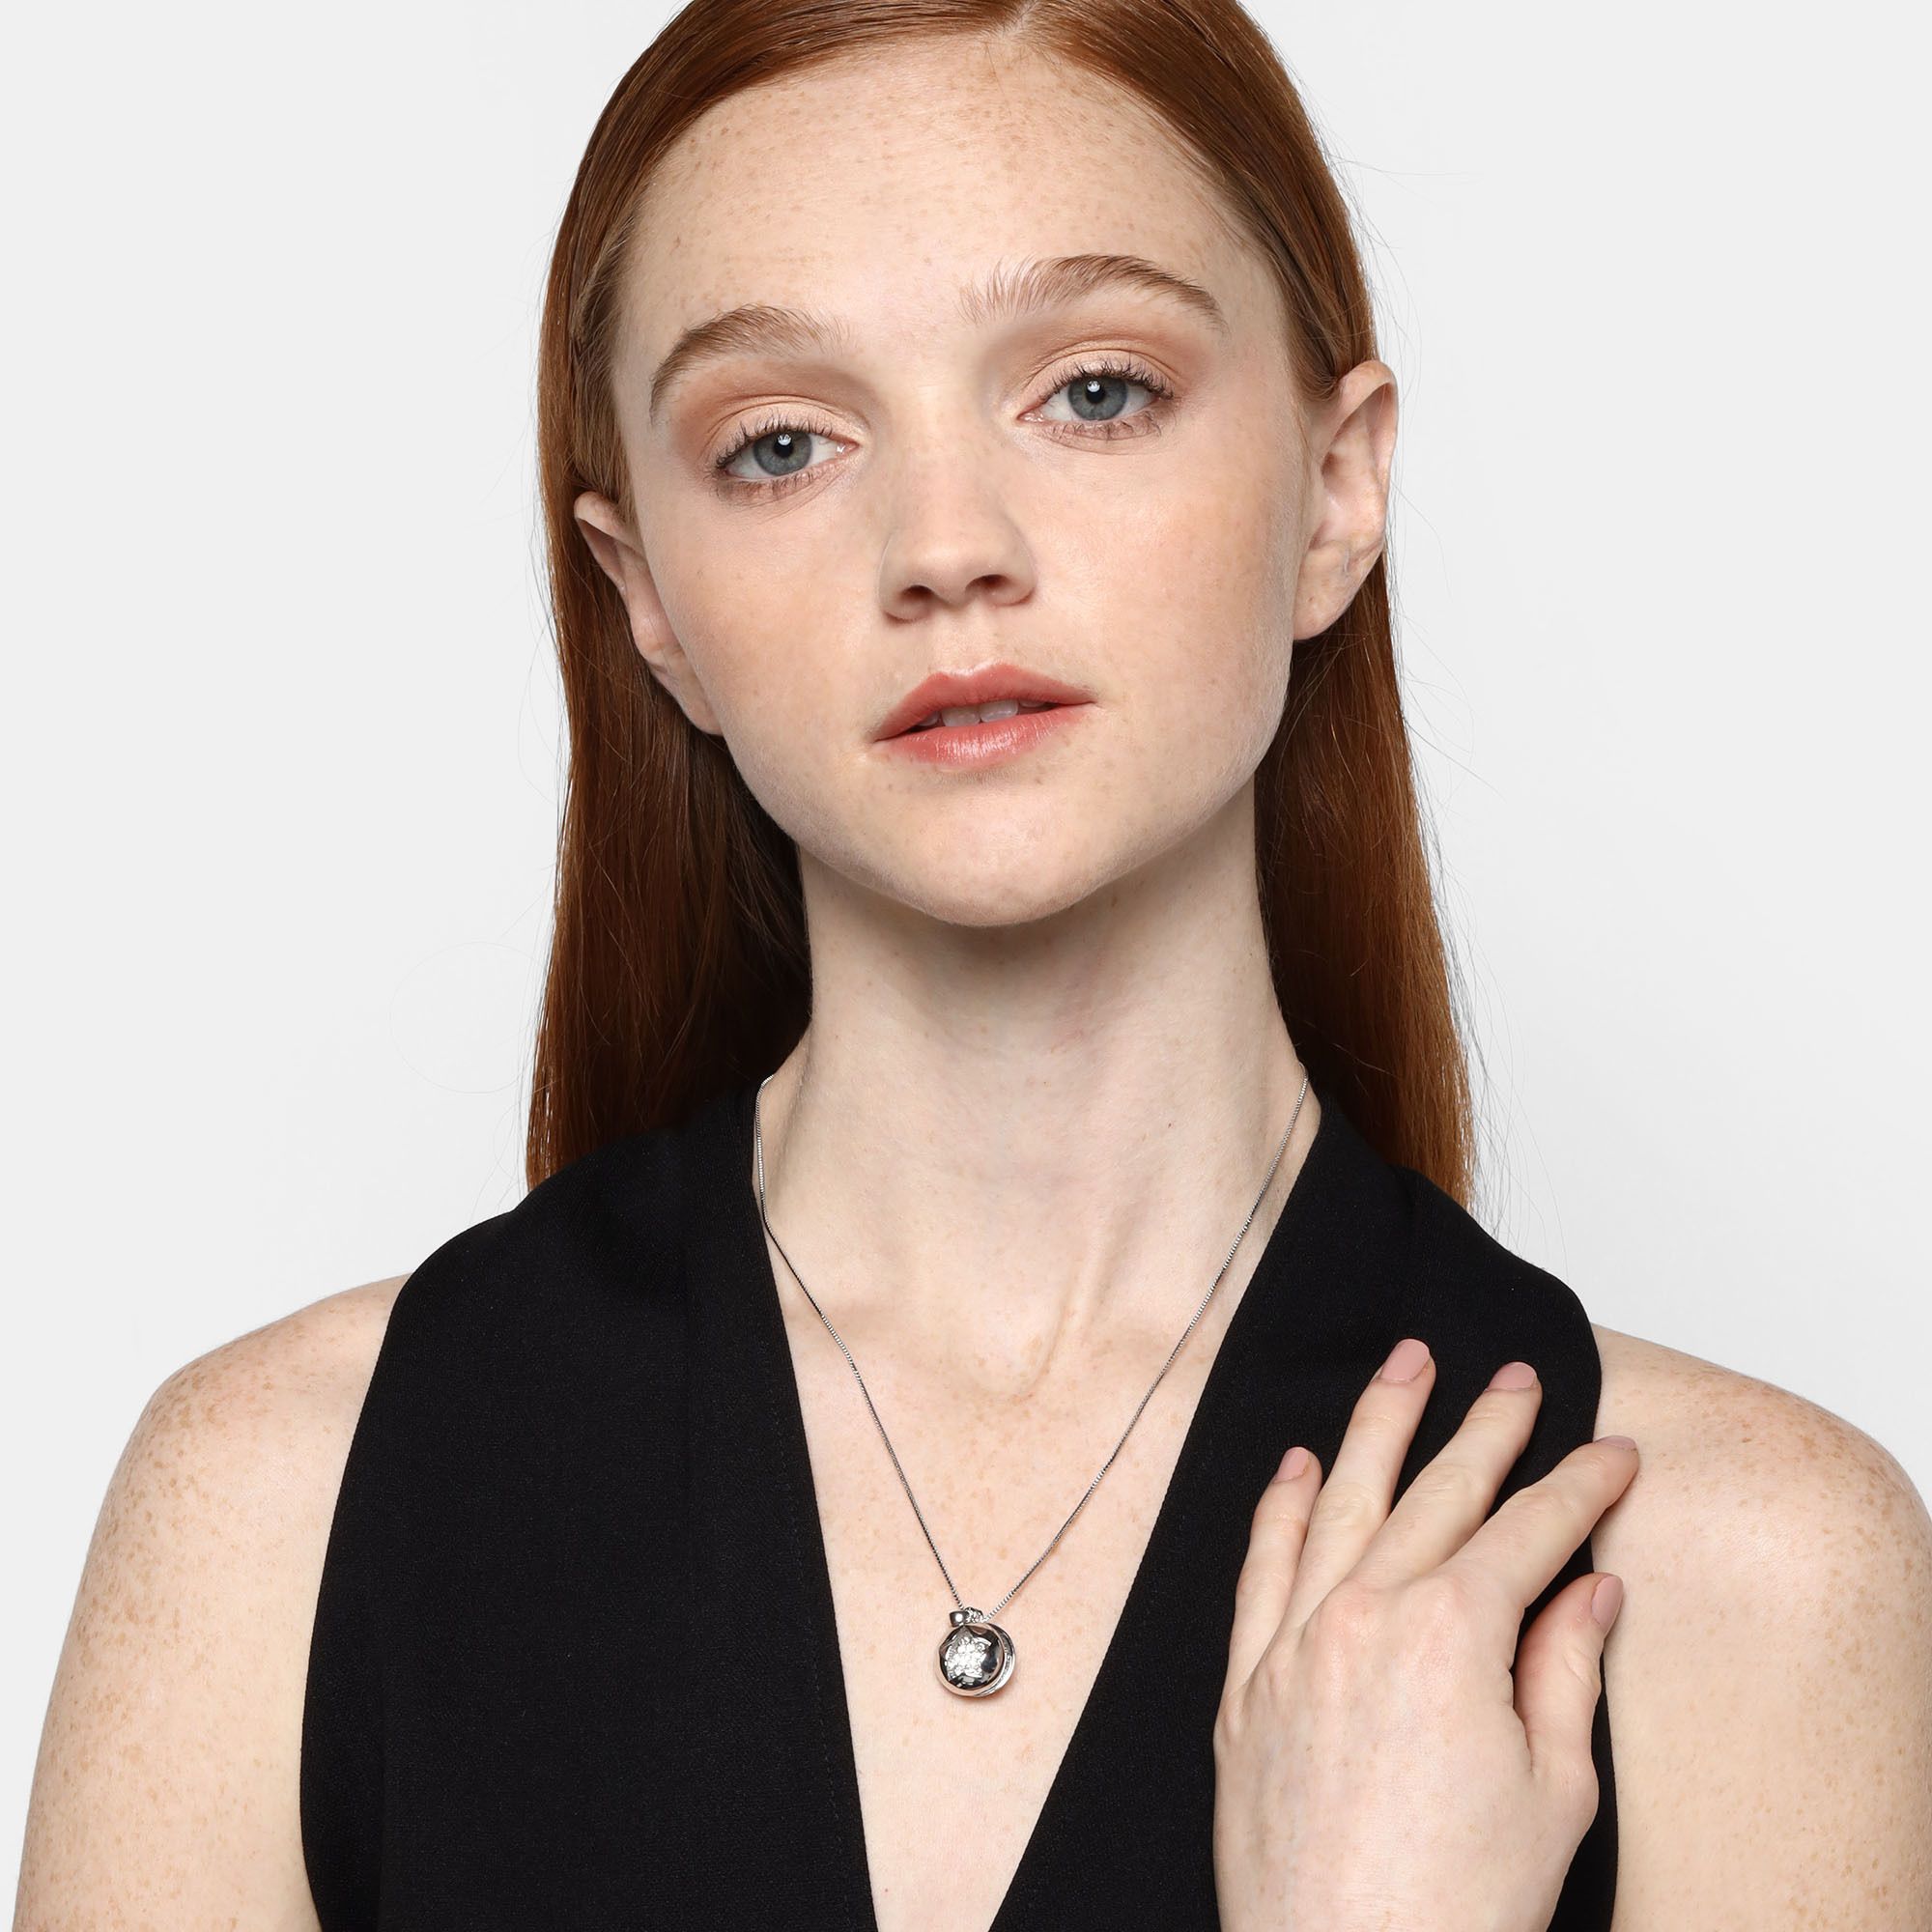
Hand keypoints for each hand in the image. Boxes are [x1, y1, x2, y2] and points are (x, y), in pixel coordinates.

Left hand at [1212, 1338, 1635, 1931]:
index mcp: (1452, 1638)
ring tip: (1405, 1364)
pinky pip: (1260, 1567)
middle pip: (1437, 1495)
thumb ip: (1566, 1670)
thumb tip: (1589, 1588)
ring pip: (1340, 1504)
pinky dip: (1279, 1506)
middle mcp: (1364, 1617)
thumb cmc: (1456, 1908)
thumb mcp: (1554, 1793)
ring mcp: (1294, 1644)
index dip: (1579, 1487)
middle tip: (1516, 1375)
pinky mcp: (1245, 1684)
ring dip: (1377, 1426)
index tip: (1612, 1453)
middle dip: (1487, 1428)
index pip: (1529, 1531)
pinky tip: (1297, 1463)